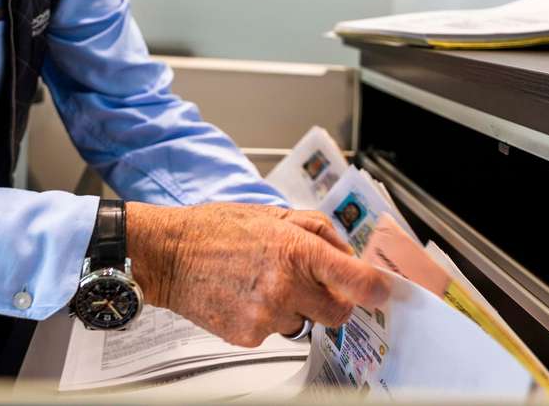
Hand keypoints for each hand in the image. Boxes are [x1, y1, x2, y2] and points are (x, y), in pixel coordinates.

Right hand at [126, 201, 389, 347]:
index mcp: (295, 249)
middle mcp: (285, 285)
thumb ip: (314, 230)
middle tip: (312, 286)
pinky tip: (245, 297)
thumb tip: (344, 252)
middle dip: (332, 301)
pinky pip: (275, 333)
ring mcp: (267, 314)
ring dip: (294, 308)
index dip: (376, 290)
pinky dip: (267, 319)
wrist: (168, 254)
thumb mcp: (271, 213)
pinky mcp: (249, 335)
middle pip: (338, 313)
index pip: (356, 279)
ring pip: (304, 323)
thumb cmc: (215, 230)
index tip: (380, 292)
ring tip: (262, 285)